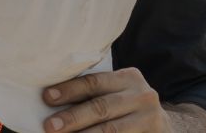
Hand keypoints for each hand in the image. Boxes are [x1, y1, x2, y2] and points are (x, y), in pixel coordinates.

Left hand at [40, 67, 168, 132]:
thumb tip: (50, 101)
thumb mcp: (116, 93)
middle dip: (73, 117)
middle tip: (50, 126)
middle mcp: (142, 96)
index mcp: (128, 78)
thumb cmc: (126, 107)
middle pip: (101, 107)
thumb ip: (94, 93)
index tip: (47, 97)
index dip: (69, 90)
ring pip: (110, 130)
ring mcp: (150, 118)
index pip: (94, 82)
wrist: (158, 127)